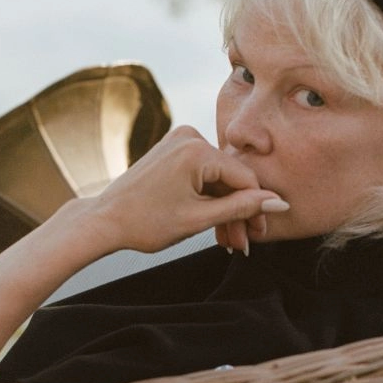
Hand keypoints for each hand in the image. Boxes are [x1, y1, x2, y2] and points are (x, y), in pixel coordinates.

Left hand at [91, 126, 286, 253]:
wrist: (104, 221)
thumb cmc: (144, 222)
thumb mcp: (198, 219)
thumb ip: (241, 208)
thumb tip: (279, 202)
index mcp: (196, 150)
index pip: (244, 178)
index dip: (256, 209)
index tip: (259, 234)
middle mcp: (189, 138)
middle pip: (230, 179)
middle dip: (237, 214)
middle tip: (243, 245)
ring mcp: (178, 142)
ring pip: (216, 179)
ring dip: (223, 210)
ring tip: (227, 242)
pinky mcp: (171, 151)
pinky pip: (201, 175)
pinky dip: (207, 199)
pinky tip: (213, 224)